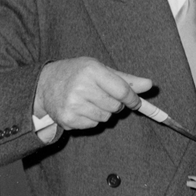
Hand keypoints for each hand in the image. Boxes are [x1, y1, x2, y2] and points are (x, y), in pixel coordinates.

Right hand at [35, 57, 151, 129]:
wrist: (44, 84)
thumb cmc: (78, 73)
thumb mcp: (100, 70)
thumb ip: (126, 79)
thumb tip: (150, 85)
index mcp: (91, 70)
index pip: (122, 91)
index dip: (134, 99)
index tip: (136, 103)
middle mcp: (81, 87)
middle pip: (116, 106)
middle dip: (115, 104)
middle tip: (103, 96)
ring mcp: (73, 104)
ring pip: (105, 118)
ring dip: (103, 112)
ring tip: (89, 101)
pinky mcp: (67, 119)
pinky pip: (93, 125)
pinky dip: (91, 119)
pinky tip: (80, 109)